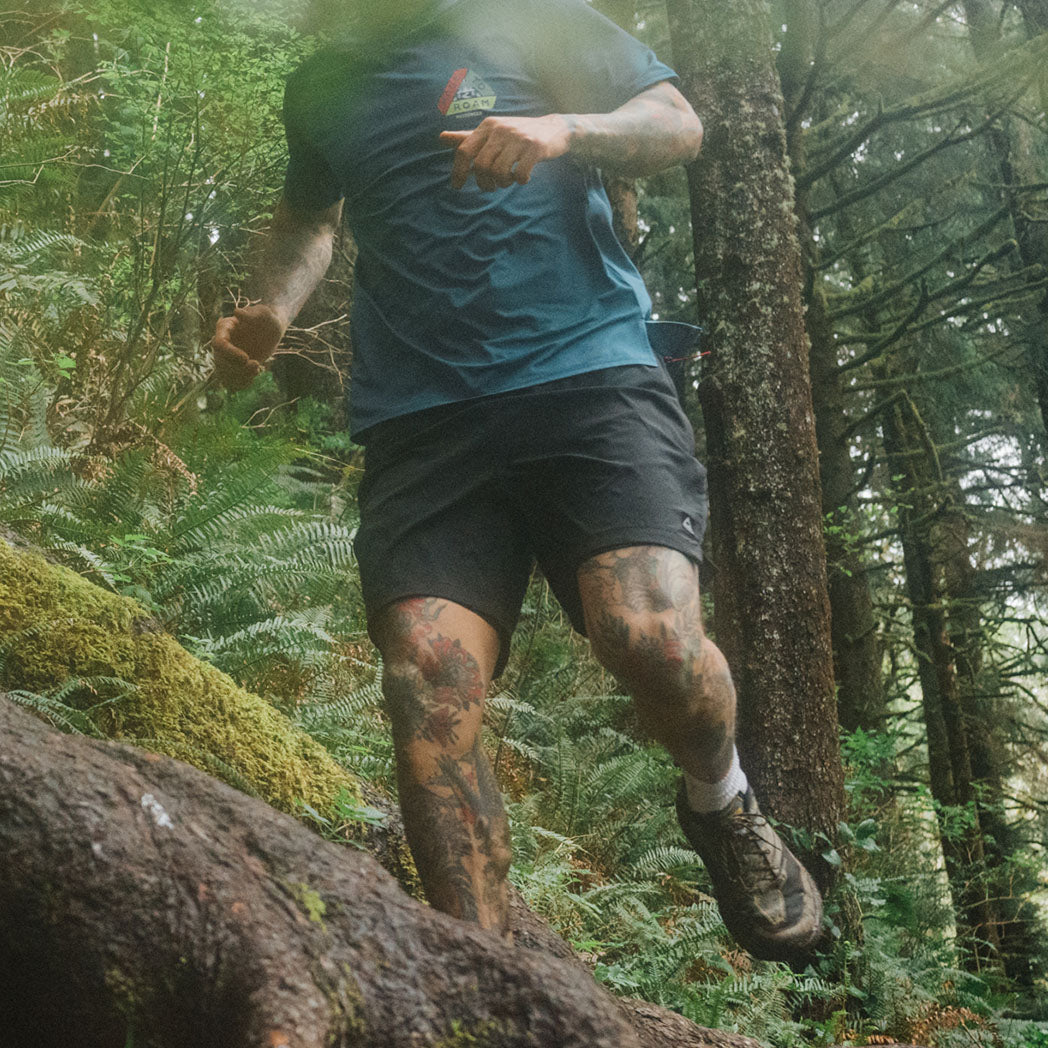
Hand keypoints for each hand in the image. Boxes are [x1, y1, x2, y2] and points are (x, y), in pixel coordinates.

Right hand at [212, 304, 283, 390]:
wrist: (270, 331)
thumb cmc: (267, 319)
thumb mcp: (264, 314)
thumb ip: (251, 314)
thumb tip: (237, 312)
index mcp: (225, 328)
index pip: (219, 344)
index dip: (230, 354)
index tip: (246, 358)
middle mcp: (222, 343)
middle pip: (219, 361)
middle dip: (237, 368)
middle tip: (256, 365)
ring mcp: (226, 356)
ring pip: (223, 373)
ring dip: (239, 377)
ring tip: (257, 370)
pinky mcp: (233, 366)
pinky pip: (229, 381)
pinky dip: (240, 384)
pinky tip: (252, 378)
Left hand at [440, 114, 571, 191]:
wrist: (555, 128)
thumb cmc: (518, 134)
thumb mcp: (492, 132)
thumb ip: (468, 137)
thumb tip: (441, 138)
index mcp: (488, 126)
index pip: (464, 150)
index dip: (458, 171)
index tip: (457, 186)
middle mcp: (501, 130)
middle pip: (481, 166)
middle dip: (484, 183)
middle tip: (490, 187)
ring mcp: (519, 138)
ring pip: (499, 172)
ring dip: (502, 183)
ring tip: (507, 181)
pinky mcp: (535, 148)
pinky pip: (520, 175)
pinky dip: (520, 181)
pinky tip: (523, 177)